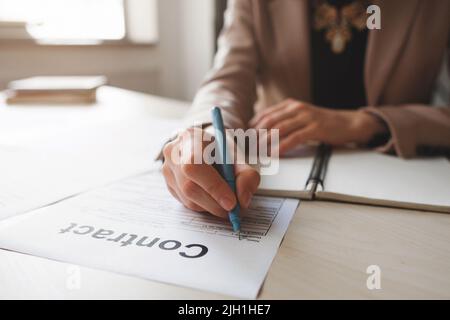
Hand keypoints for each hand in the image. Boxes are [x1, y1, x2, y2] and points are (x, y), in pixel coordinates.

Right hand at [162, 127, 259, 217]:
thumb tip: (242, 200)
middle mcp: (173, 152)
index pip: (194, 165)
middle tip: (234, 210)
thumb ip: (247, 176)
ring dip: (211, 207)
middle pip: (189, 186)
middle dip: (215, 203)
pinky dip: (204, 206)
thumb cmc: (222, 152)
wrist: (206, 147)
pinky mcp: (168, 185)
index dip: (213, 187)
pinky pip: (186, 203)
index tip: (232, 203)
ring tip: (226, 203)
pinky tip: (213, 198)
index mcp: (190, 138)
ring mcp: (167, 169)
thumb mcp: (239, 158)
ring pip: (188, 199)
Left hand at [249, 99, 386, 154]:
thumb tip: (261, 136)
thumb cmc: (321, 124)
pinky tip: (275, 153)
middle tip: (249, 148)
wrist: (348, 123)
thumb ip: (283, 123)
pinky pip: (295, 138)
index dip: (252, 127)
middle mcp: (296, 108)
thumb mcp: (299, 119)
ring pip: (279, 129)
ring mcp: (306, 117)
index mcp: (289, 105)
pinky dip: (282, 146)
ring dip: (266, 142)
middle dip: (256, 136)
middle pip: (269, 121)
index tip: (244, 139)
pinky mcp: (315, 128)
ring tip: (258, 152)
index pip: (264, 114)